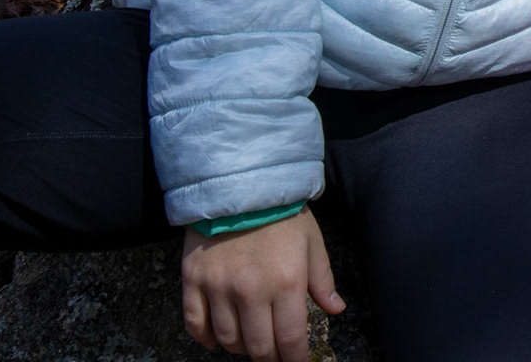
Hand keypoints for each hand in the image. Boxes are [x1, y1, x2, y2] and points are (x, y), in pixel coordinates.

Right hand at [180, 206, 343, 360]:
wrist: (241, 185)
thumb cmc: (282, 214)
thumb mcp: (312, 243)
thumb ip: (322, 280)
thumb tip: (336, 310)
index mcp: (287, 282)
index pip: (290, 339)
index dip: (294, 359)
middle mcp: (251, 290)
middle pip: (258, 347)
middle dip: (269, 357)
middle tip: (273, 354)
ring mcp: (219, 287)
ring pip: (227, 340)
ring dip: (240, 347)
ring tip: (249, 339)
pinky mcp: (193, 281)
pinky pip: (195, 325)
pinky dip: (205, 339)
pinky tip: (217, 338)